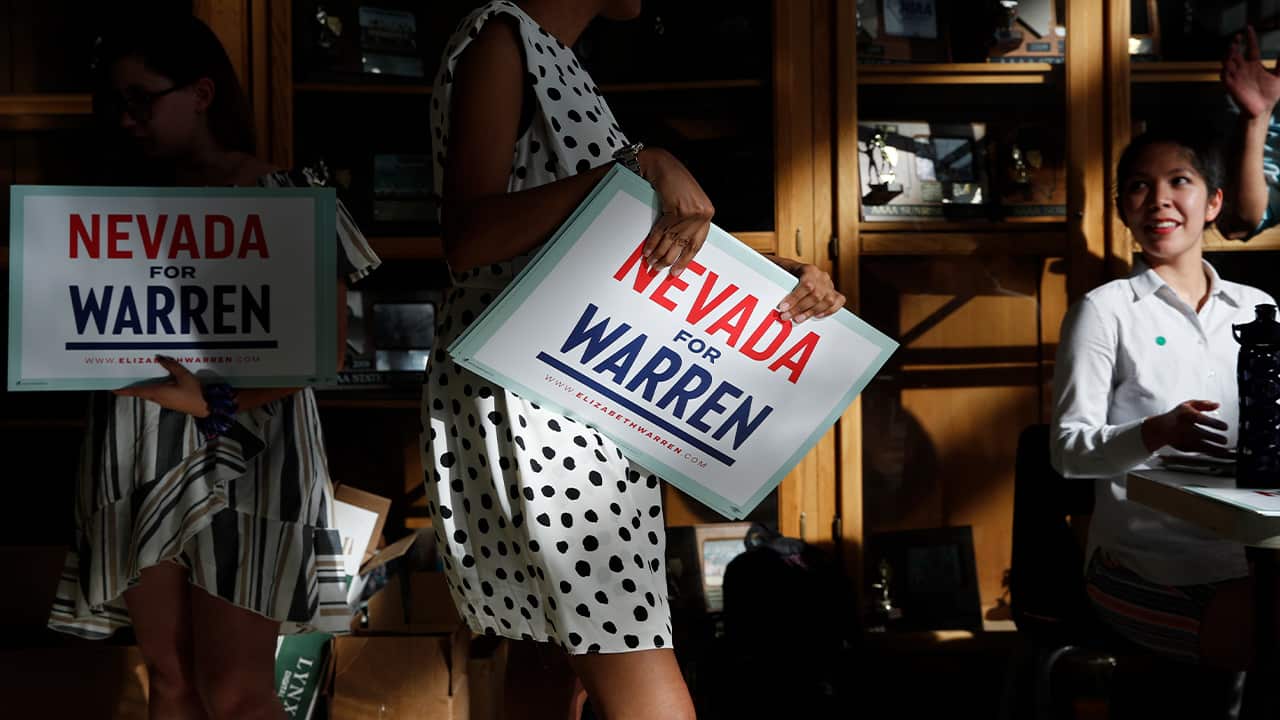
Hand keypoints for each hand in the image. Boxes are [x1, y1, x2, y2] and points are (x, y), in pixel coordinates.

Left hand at [114, 356, 209, 417]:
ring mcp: (164, 402)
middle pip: (141, 392)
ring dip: (141, 388)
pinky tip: (157, 383)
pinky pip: (156, 394)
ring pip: (148, 394)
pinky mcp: (170, 402)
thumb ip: (171, 366)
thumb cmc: (195, 394)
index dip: (124, 390)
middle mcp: (158, 398)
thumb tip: (160, 358)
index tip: (114, 390)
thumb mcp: (184, 376)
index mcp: (158, 392)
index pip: (137, 391)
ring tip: (138, 381)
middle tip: (123, 383)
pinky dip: (151, 389)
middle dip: (132, 389)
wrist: (206, 407)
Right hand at [638, 148, 713, 277]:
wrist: (661, 163)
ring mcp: (690, 211)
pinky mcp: (677, 209)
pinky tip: (647, 251)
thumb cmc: (673, 179)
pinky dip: (653, 242)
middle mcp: (701, 213)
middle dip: (670, 260)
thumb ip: (687, 219)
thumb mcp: (686, 200)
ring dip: (659, 254)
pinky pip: (662, 231)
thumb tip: (678, 241)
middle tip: (660, 270)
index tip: (677, 271)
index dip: (685, 259)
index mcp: (705, 212)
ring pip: (671, 240)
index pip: (697, 243)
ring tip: (651, 263)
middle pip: (683, 244)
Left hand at [773, 259, 845, 322]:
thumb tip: (767, 286)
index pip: (807, 285)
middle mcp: (822, 276)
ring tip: (797, 319)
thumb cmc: (784, 271)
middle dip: (800, 308)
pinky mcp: (833, 292)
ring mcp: (829, 284)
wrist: (791, 269)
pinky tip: (816, 316)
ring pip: (827, 300)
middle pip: (816, 295)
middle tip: (785, 316)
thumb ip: (775, 278)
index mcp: (809, 269)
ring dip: (811, 312)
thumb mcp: (777, 270)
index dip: (795, 298)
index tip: (783, 307)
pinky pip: (838, 302)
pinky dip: (829, 310)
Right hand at [1141, 400, 1231, 456]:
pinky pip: (1200, 451)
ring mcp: (1185, 439)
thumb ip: (1203, 404)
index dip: (1216, 424)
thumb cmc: (1176, 416)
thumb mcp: (1187, 405)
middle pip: (1204, 435)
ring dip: (1216, 449)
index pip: (1203, 420)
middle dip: (1216, 439)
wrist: (1160, 429)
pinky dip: (1210, 453)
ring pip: (1202, 446)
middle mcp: (1185, 428)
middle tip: (1224, 440)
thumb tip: (1217, 405)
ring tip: (1224, 449)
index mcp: (1187, 416)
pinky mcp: (1185, 448)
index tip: (1225, 427)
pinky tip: (1218, 453)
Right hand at [1222, 26, 1279, 118]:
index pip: (1250, 48)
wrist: (1262, 110)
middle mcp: (1244, 69)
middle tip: (1237, 37)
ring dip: (1228, 54)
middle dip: (1234, 44)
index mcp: (1254, 65)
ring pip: (1227, 61)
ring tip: (1232, 48)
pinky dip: (1224, 70)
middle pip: (1235, 53)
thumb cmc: (1270, 95)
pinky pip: (1224, 76)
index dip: (1250, 38)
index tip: (1249, 28)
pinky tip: (1227, 66)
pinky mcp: (1231, 85)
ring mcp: (1236, 77)